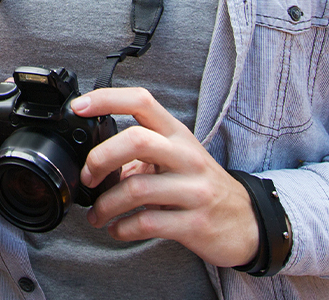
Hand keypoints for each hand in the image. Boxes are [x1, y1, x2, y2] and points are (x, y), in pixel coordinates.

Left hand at [72, 87, 258, 267]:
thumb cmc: (201, 185)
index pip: (142, 101)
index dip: (107, 99)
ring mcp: (193, 190)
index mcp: (177, 134)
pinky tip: (117, 229)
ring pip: (136, 188)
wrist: (249, 222)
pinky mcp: (195, 223)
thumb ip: (140, 152)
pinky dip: (122, 228)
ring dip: (105, 204)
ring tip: (97, 214)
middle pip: (136, 140)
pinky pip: (147, 223)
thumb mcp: (177, 157)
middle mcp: (186, 156)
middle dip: (100, 158)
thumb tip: (96, 160)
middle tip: (88, 177)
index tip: (79, 107)